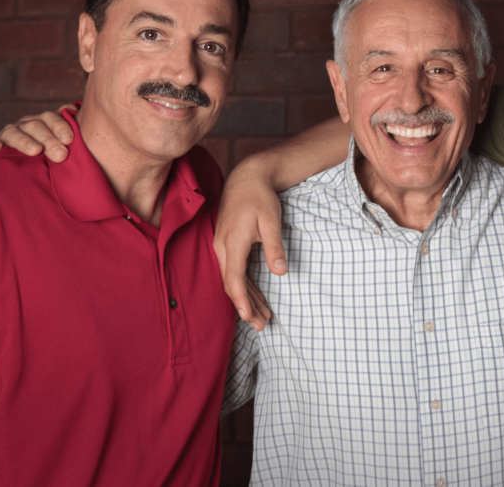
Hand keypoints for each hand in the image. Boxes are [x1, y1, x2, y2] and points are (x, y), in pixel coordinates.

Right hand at [0, 105, 76, 162]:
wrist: (23, 182)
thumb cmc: (50, 163)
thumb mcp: (61, 151)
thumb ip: (70, 138)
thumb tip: (78, 114)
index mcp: (42, 123)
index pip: (51, 118)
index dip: (60, 126)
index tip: (70, 139)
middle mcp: (24, 126)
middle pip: (34, 125)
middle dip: (48, 139)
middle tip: (60, 154)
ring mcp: (5, 136)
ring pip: (12, 132)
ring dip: (24, 140)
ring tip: (35, 151)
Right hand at [214, 160, 285, 329]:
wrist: (246, 178)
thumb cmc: (259, 197)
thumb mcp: (271, 220)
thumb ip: (275, 246)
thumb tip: (281, 272)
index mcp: (233, 242)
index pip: (234, 278)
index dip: (241, 300)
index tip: (249, 317)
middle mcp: (223, 247)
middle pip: (231, 284)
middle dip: (246, 307)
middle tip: (262, 325)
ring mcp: (222, 247)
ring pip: (232, 280)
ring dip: (246, 299)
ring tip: (262, 318)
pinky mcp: (227, 246)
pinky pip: (234, 271)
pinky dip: (244, 287)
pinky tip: (256, 299)